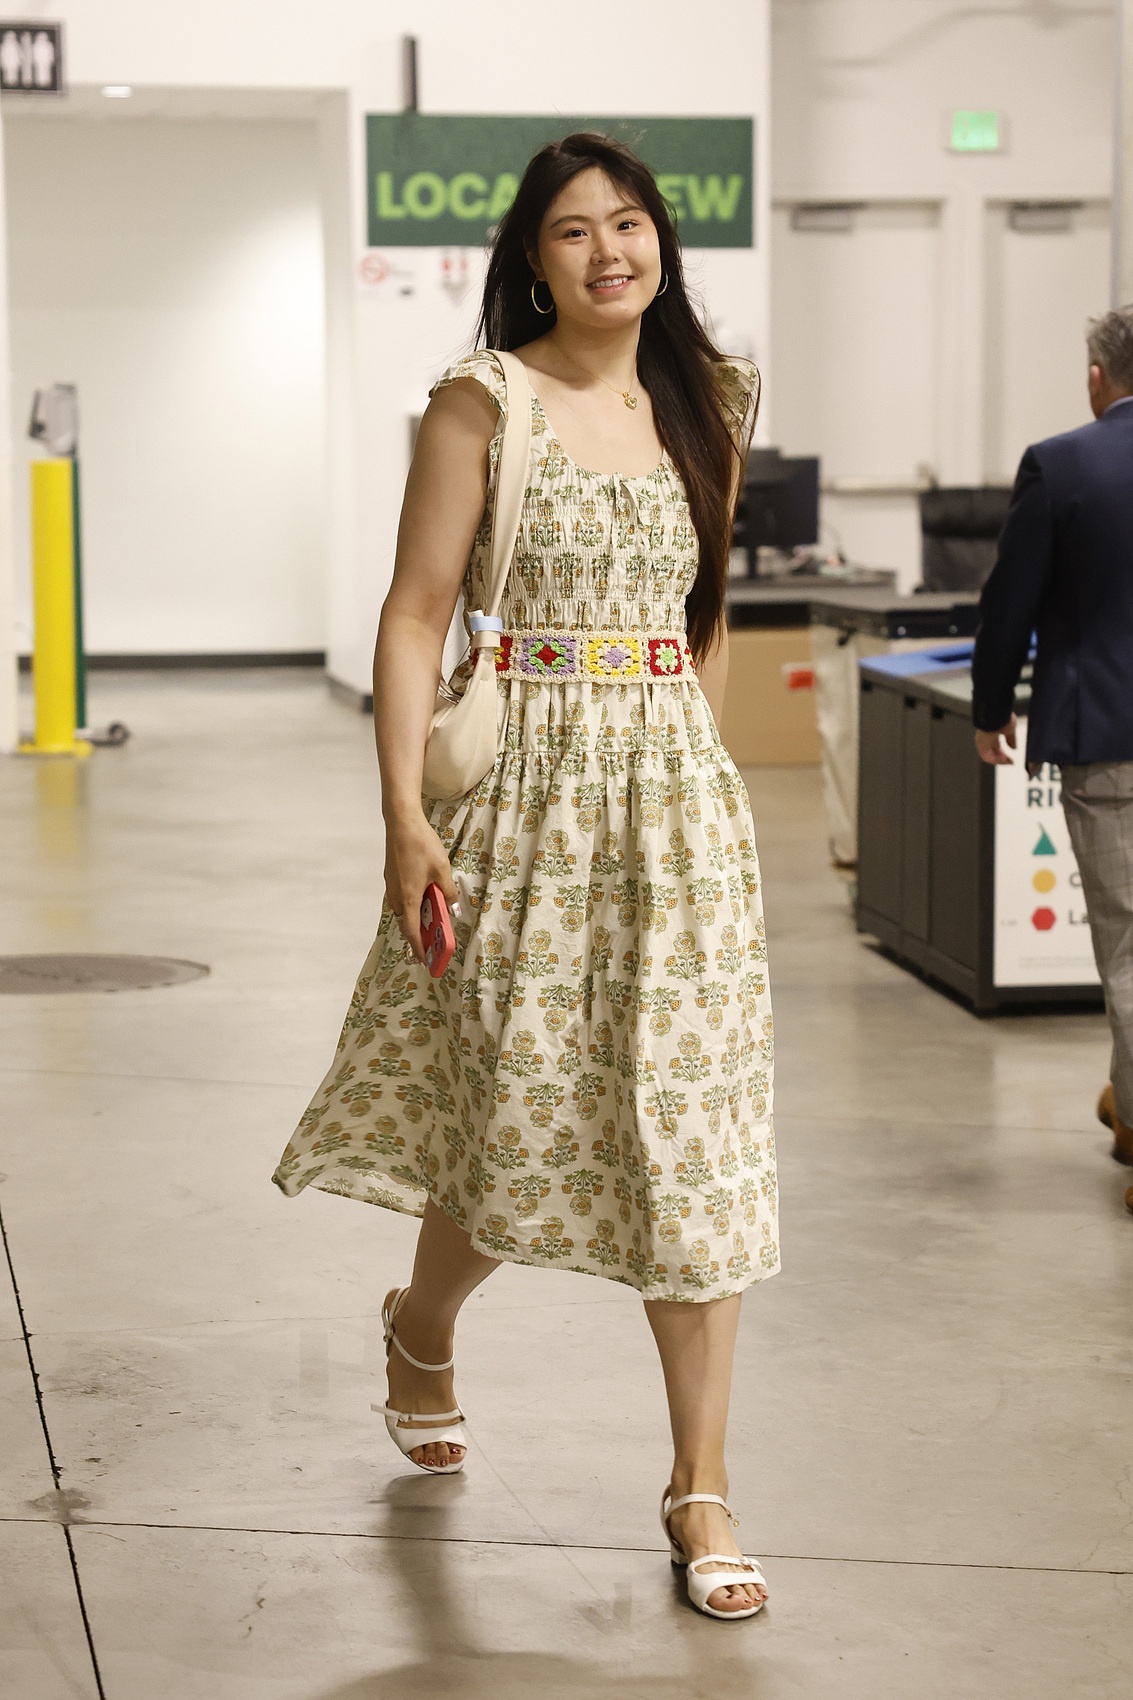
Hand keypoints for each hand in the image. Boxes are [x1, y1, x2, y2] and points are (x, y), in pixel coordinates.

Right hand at [384, 816, 461, 964]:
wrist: (401, 822)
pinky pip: (399, 898)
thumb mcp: (442, 870)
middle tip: (430, 944)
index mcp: (408, 898)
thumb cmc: (422, 845)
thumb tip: (453, 910)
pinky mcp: (391, 876)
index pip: (411, 931)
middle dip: (417, 935)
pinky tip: (423, 899)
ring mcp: (391, 885)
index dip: (417, 947)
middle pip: (405, 922)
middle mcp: (396, 895)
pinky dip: (410, 905)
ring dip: (413, 918)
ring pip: (401, 910)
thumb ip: (448, 892)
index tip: (423, 960)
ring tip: (429, 922)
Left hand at [975, 715, 1016, 764]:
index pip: (996, 746)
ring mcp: (982, 742)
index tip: (1011, 759)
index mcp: (991, 732)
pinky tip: (1005, 760)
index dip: (1003, 753)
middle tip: (1011, 762)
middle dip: (1002, 758)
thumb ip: (1011, 739)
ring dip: (999, 760)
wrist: (996, 714)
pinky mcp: (981, 745)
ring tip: (1009, 762)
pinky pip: (987, 757)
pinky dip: (996, 760)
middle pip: (992, 752)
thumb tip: (1014, 748)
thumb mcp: (1009, 730)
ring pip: (989, 756)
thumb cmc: (1002, 717)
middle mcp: (985, 738)